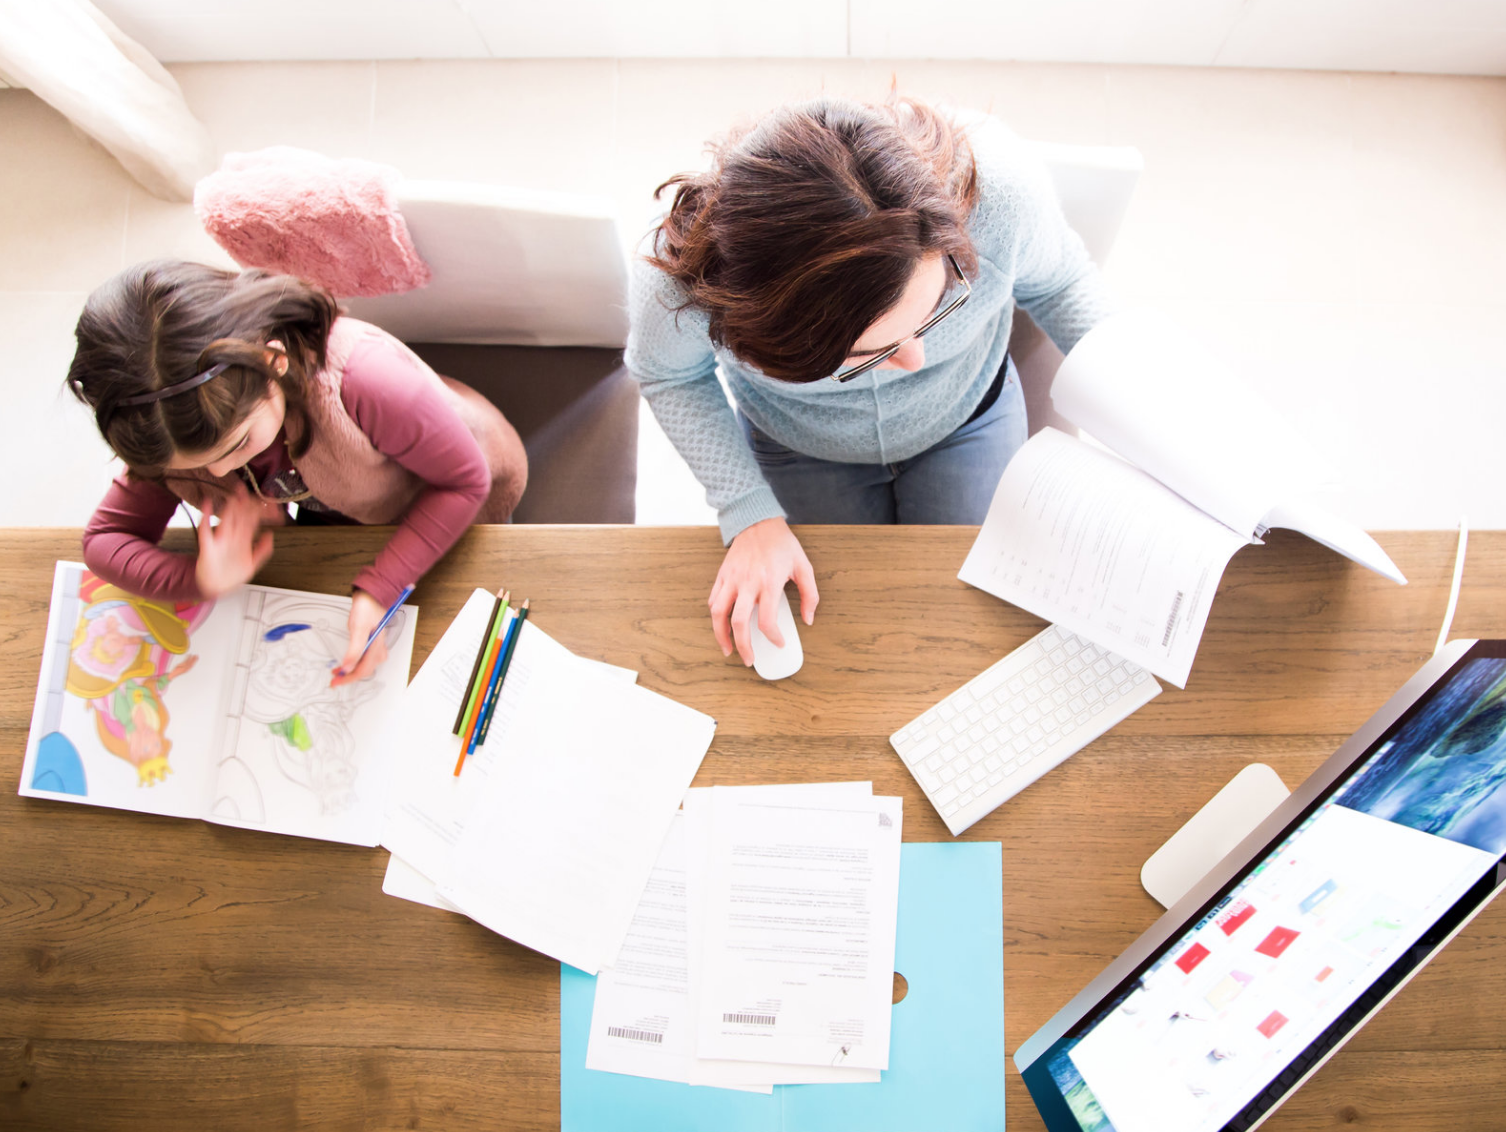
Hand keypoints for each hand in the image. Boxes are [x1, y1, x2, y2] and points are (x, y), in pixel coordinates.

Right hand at [194, 486, 273, 598]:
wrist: (215, 588)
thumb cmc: (232, 575)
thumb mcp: (252, 564)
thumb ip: (262, 551)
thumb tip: (270, 535)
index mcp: (244, 540)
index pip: (253, 521)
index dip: (260, 511)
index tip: (267, 501)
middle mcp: (232, 537)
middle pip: (240, 516)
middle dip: (245, 503)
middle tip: (247, 489)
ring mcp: (220, 540)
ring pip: (226, 519)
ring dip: (230, 507)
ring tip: (235, 494)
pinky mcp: (207, 546)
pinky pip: (205, 530)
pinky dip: (205, 516)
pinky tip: (207, 503)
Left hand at [331, 589, 388, 685]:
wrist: (371, 595)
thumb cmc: (367, 608)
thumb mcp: (358, 629)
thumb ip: (354, 650)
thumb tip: (347, 667)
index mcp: (376, 647)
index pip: (362, 670)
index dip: (348, 678)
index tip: (336, 681)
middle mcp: (378, 649)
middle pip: (365, 670)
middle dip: (349, 676)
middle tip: (335, 679)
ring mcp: (377, 645)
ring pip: (366, 666)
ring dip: (353, 671)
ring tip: (340, 672)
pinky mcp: (373, 641)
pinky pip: (366, 658)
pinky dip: (356, 663)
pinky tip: (349, 661)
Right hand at [709, 517, 817, 665]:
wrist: (758, 521)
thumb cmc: (782, 544)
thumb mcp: (804, 566)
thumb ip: (810, 595)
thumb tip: (808, 619)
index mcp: (769, 583)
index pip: (767, 621)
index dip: (773, 637)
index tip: (779, 643)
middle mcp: (747, 583)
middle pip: (739, 623)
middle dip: (743, 646)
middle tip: (749, 659)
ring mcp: (732, 580)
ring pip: (718, 614)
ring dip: (720, 635)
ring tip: (727, 649)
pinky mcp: (722, 576)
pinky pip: (713, 600)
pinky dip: (716, 616)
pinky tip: (722, 625)